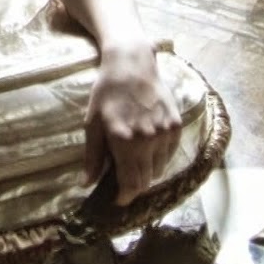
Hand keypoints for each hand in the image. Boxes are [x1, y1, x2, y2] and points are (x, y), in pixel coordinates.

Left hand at [83, 41, 181, 205]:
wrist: (132, 63)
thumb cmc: (107, 91)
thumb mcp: (92, 122)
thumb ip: (92, 156)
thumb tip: (86, 185)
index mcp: (124, 141)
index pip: (131, 183)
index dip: (124, 197)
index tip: (117, 200)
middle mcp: (148, 140)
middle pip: (146, 180)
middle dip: (134, 186)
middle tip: (122, 182)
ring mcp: (165, 133)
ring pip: (159, 169)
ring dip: (147, 171)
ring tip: (134, 160)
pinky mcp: (176, 126)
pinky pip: (169, 154)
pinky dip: (159, 157)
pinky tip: (147, 146)